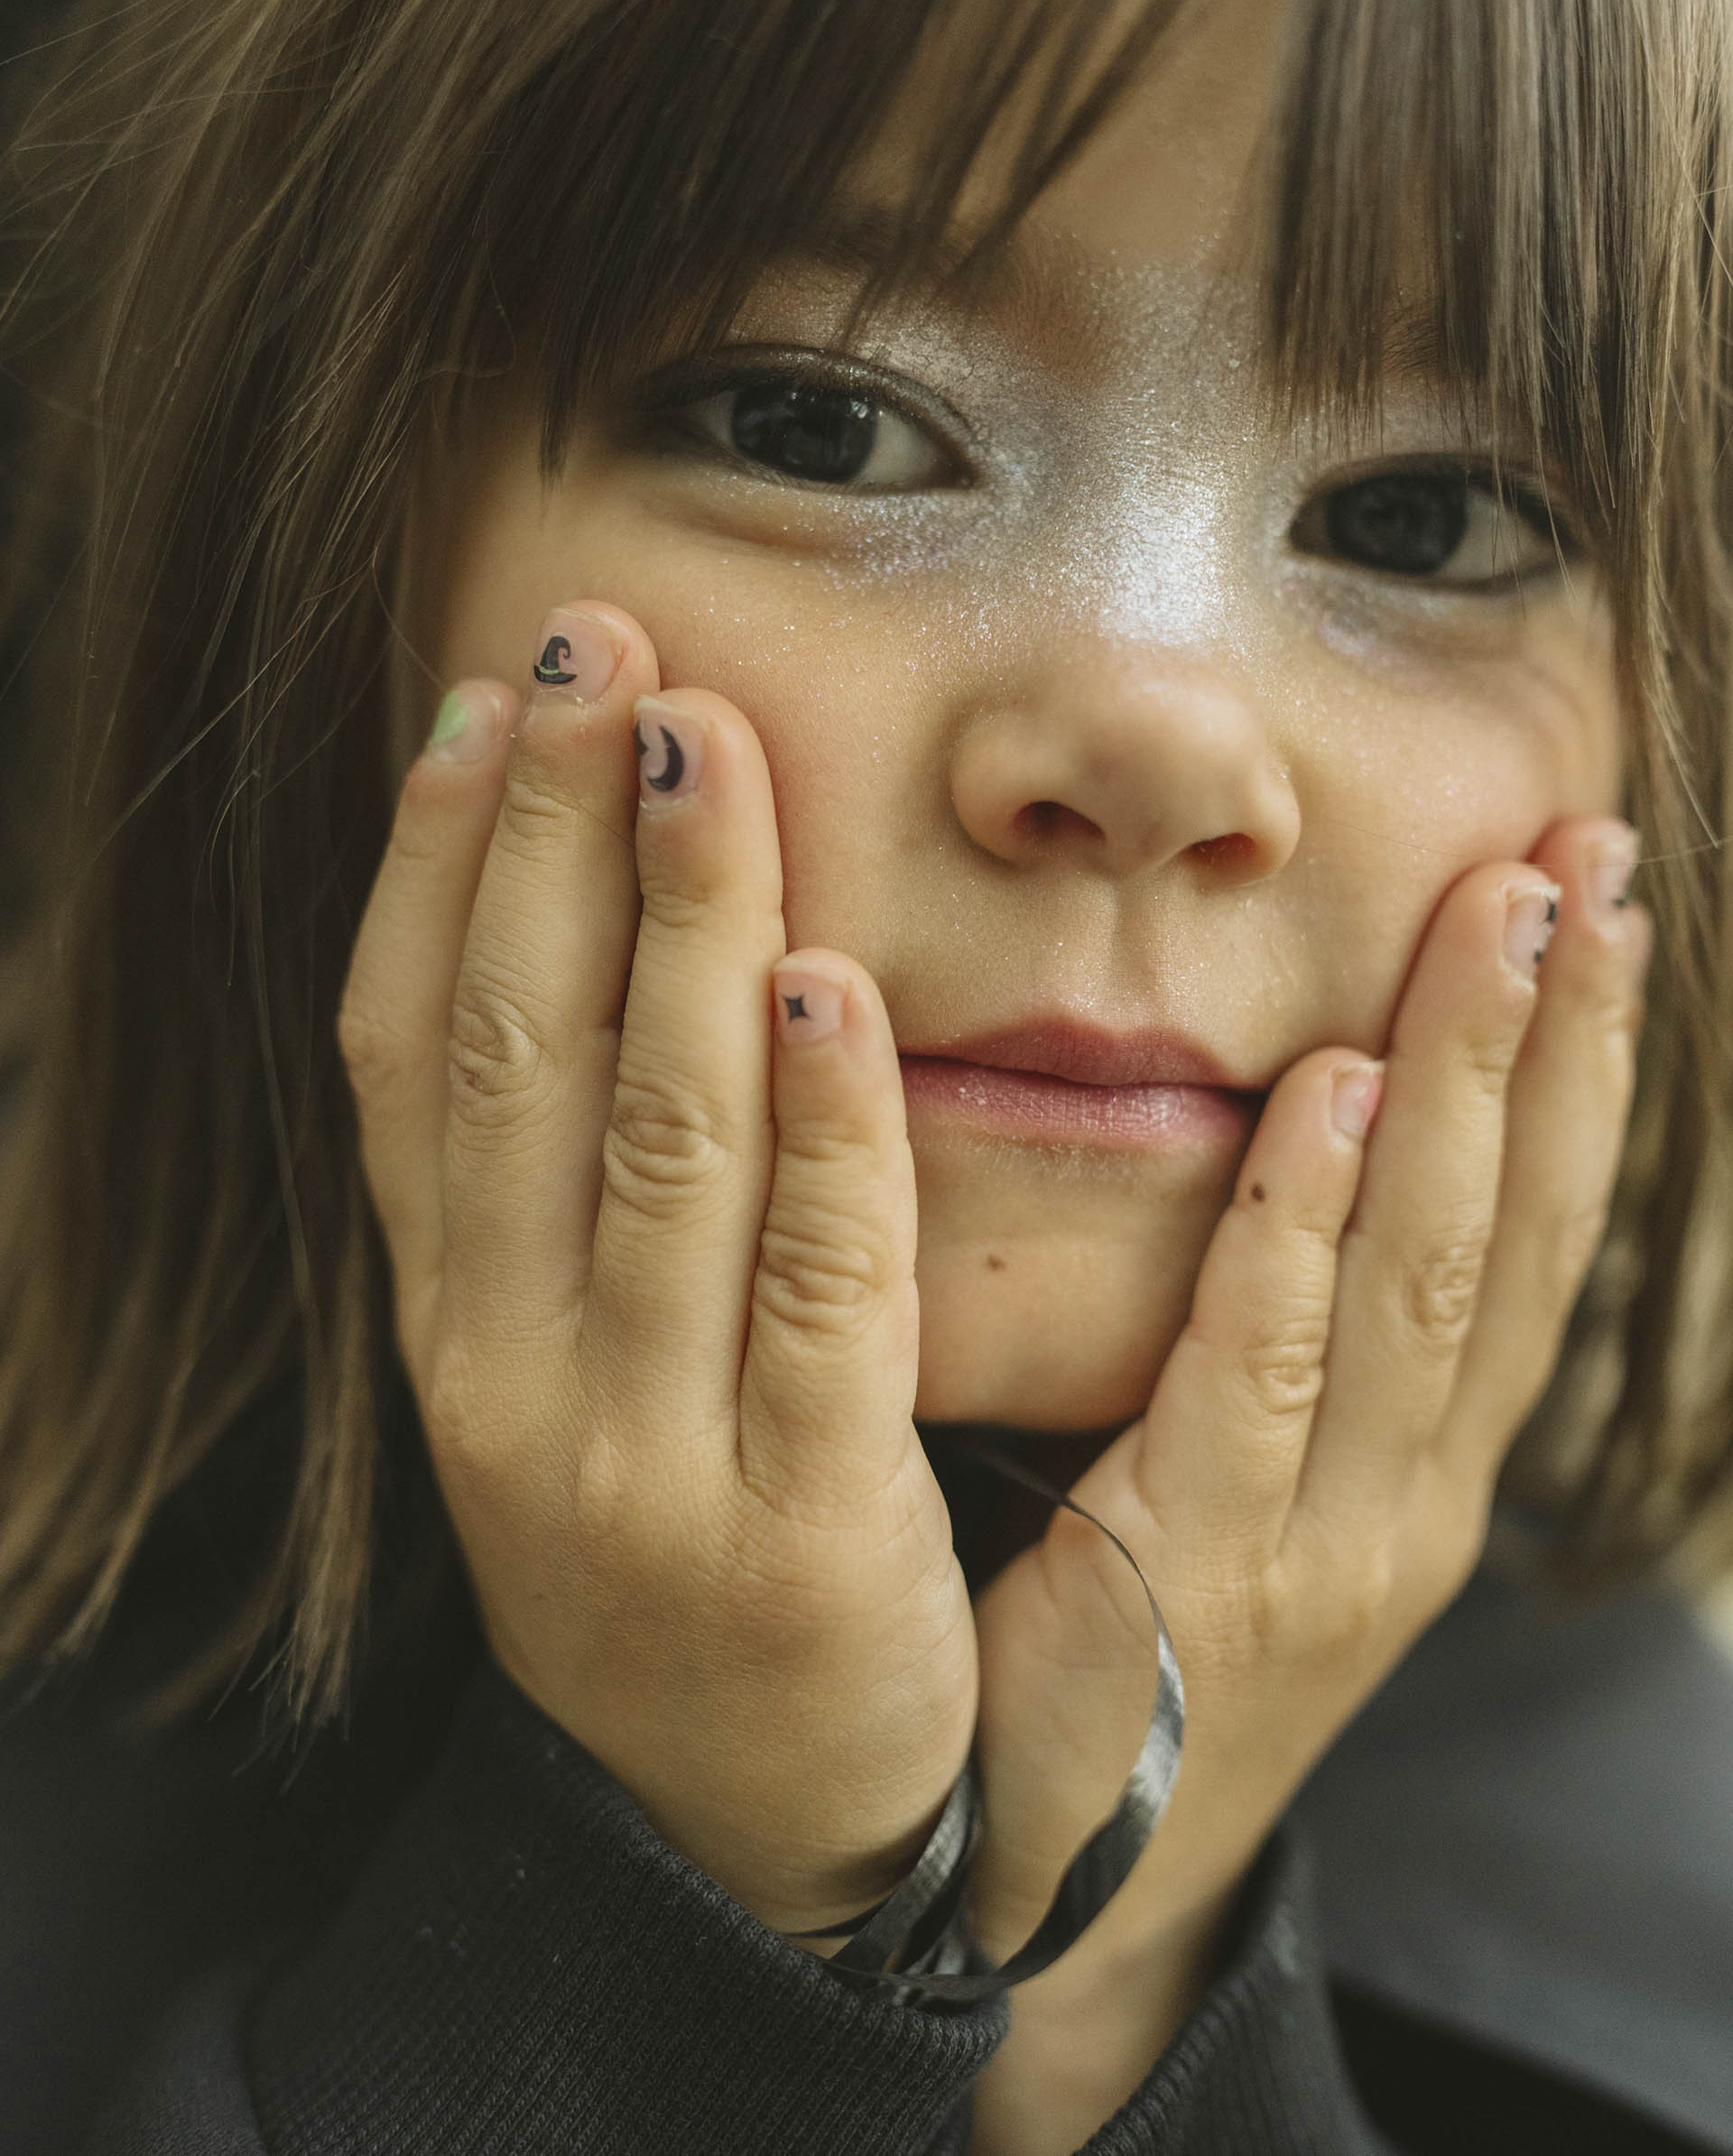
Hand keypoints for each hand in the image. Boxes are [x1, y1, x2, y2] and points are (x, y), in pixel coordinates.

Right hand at [338, 605, 976, 1935]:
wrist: (756, 1823)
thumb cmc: (679, 1535)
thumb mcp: (569, 1368)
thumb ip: (558, 1190)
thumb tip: (571, 937)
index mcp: (451, 1327)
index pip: (407, 1060)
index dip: (434, 869)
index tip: (483, 699)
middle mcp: (509, 1383)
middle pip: (521, 1064)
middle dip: (559, 840)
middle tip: (600, 649)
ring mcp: (640, 1465)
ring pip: (653, 1147)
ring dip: (676, 927)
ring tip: (701, 742)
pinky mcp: (801, 1533)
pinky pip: (811, 1294)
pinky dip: (815, 1130)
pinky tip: (822, 982)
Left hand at [961, 820, 1648, 2147]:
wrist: (1052, 1890)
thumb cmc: (1135, 1649)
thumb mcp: (1246, 1485)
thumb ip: (1282, 1334)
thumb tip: (1306, 1136)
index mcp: (1422, 1464)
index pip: (1530, 1234)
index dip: (1579, 1070)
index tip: (1595, 911)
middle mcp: (1413, 1493)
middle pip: (1517, 1228)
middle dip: (1561, 1038)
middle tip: (1588, 858)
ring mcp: (1331, 1540)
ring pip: (1428, 1276)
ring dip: (1474, 1087)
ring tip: (1508, 916)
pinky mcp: (1204, 1573)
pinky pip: (1262, 1364)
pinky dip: (1308, 1223)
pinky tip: (1340, 1093)